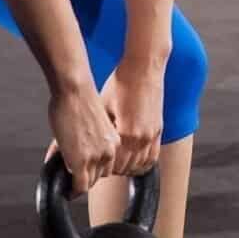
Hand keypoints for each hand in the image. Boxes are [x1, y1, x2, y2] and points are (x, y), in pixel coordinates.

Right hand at [46, 80, 119, 196]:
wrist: (75, 90)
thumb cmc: (79, 99)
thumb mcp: (92, 124)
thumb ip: (90, 140)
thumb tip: (78, 152)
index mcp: (115, 140)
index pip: (109, 165)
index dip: (94, 168)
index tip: (85, 172)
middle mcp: (110, 150)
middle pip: (100, 175)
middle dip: (86, 175)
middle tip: (73, 174)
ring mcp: (96, 157)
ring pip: (90, 182)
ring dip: (78, 181)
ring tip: (67, 178)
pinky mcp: (81, 162)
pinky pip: (80, 187)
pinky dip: (73, 191)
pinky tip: (66, 190)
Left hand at [102, 56, 165, 177]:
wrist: (144, 67)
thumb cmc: (121, 83)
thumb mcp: (102, 107)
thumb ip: (96, 131)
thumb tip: (79, 145)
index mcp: (125, 133)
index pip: (112, 166)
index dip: (100, 169)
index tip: (92, 167)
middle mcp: (141, 138)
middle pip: (125, 168)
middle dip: (111, 170)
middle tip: (100, 167)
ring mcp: (152, 135)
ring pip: (139, 166)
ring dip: (127, 168)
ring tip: (115, 165)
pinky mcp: (158, 130)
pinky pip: (152, 157)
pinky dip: (142, 164)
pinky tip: (133, 162)